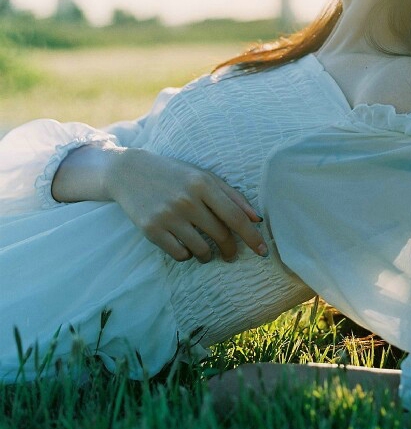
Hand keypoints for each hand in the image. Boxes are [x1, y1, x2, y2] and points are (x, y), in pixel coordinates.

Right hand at [105, 149, 267, 263]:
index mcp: (203, 184)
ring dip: (209, 255)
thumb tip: (256, 219)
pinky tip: (187, 248)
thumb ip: (232, 195)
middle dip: (231, 249)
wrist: (129, 172)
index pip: (236, 217)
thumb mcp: (204, 176)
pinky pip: (179, 254)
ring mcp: (167, 216)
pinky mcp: (150, 230)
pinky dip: (188, 255)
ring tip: (208, 252)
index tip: (263, 252)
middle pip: (221, 235)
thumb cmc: (175, 174)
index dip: (252, 237)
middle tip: (232, 255)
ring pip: (201, 249)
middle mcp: (187, 200)